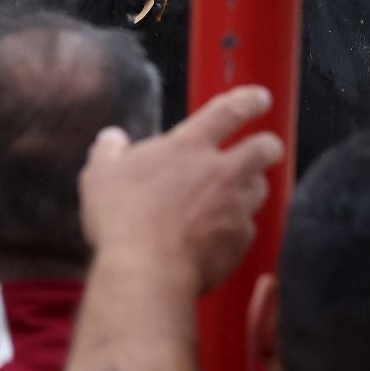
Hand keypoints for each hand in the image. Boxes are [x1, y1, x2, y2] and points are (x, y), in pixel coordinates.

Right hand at [79, 85, 281, 294]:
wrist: (146, 272)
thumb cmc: (120, 219)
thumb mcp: (100, 176)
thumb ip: (109, 151)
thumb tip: (111, 138)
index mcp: (188, 147)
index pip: (229, 111)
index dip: (248, 101)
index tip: (260, 97)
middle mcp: (220, 173)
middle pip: (263, 149)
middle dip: (269, 145)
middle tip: (268, 146)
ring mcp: (235, 209)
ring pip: (259, 190)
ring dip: (252, 187)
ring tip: (238, 193)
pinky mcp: (239, 243)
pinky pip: (246, 230)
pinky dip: (236, 229)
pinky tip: (219, 236)